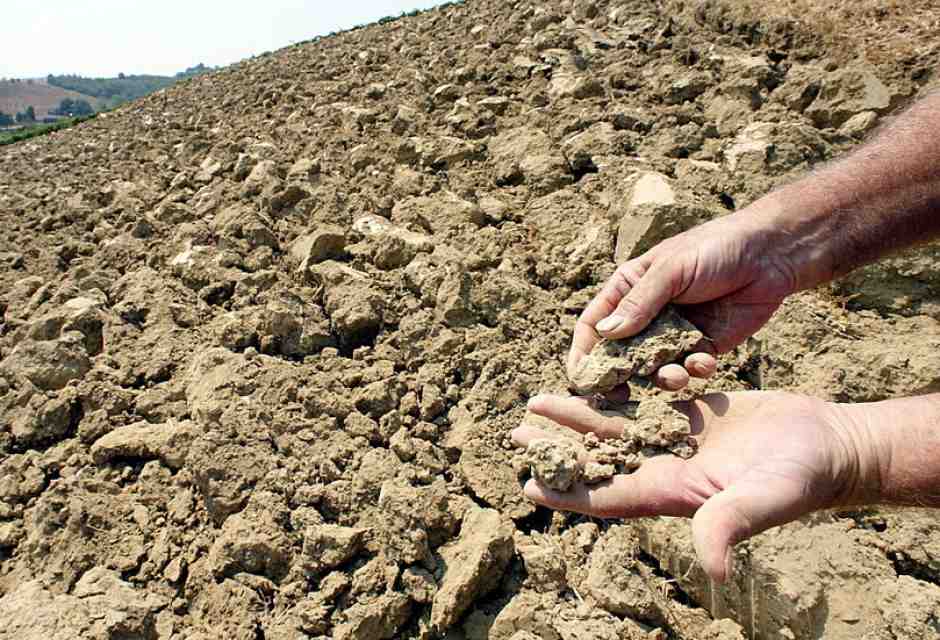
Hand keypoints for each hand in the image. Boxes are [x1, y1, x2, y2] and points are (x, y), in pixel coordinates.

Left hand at [513, 391, 872, 582]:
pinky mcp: (694, 414)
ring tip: (539, 401)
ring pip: (616, 425)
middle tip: (513, 433)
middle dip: (558, 446)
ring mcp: (679, 440)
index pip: (610, 495)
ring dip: (578, 415)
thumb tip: (711, 566)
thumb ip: (732, 522)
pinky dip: (618, 392)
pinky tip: (590, 377)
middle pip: (601, 456)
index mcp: (675, 491)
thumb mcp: (765, 499)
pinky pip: (646, 400)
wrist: (829, 446)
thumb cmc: (801, 478)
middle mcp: (668, 467)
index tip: (527, 484)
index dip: (569, 492)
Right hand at [570, 210, 798, 389]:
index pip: (594, 325)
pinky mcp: (703, 346)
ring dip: (662, 377)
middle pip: (620, 354)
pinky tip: (705, 362)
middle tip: (622, 397)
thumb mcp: (672, 270)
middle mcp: (647, 315)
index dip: (584, 352)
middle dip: (620, 377)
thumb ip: (640, 303)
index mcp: (628, 289)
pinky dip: (695, 371)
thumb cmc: (715, 248)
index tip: (581, 379)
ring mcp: (674, 333)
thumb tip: (605, 334)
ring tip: (676, 377)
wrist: (772, 254)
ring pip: (655, 368)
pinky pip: (689, 369)